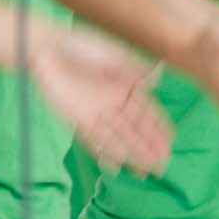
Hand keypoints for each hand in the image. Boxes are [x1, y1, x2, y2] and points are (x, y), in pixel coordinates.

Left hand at [28, 29, 172, 175]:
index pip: (147, 112)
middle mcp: (114, 103)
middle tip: (162, 166)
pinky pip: (93, 138)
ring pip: (118, 138)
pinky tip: (117, 164)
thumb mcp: (115, 55)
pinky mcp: (77, 117)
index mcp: (126, 86)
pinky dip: (105, 151)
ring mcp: (96, 112)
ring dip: (132, 155)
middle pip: (135, 130)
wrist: (48, 48)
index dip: (159, 128)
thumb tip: (158, 76)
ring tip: (145, 172)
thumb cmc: (83, 46)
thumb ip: (136, 68)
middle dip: (149, 148)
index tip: (170, 142)